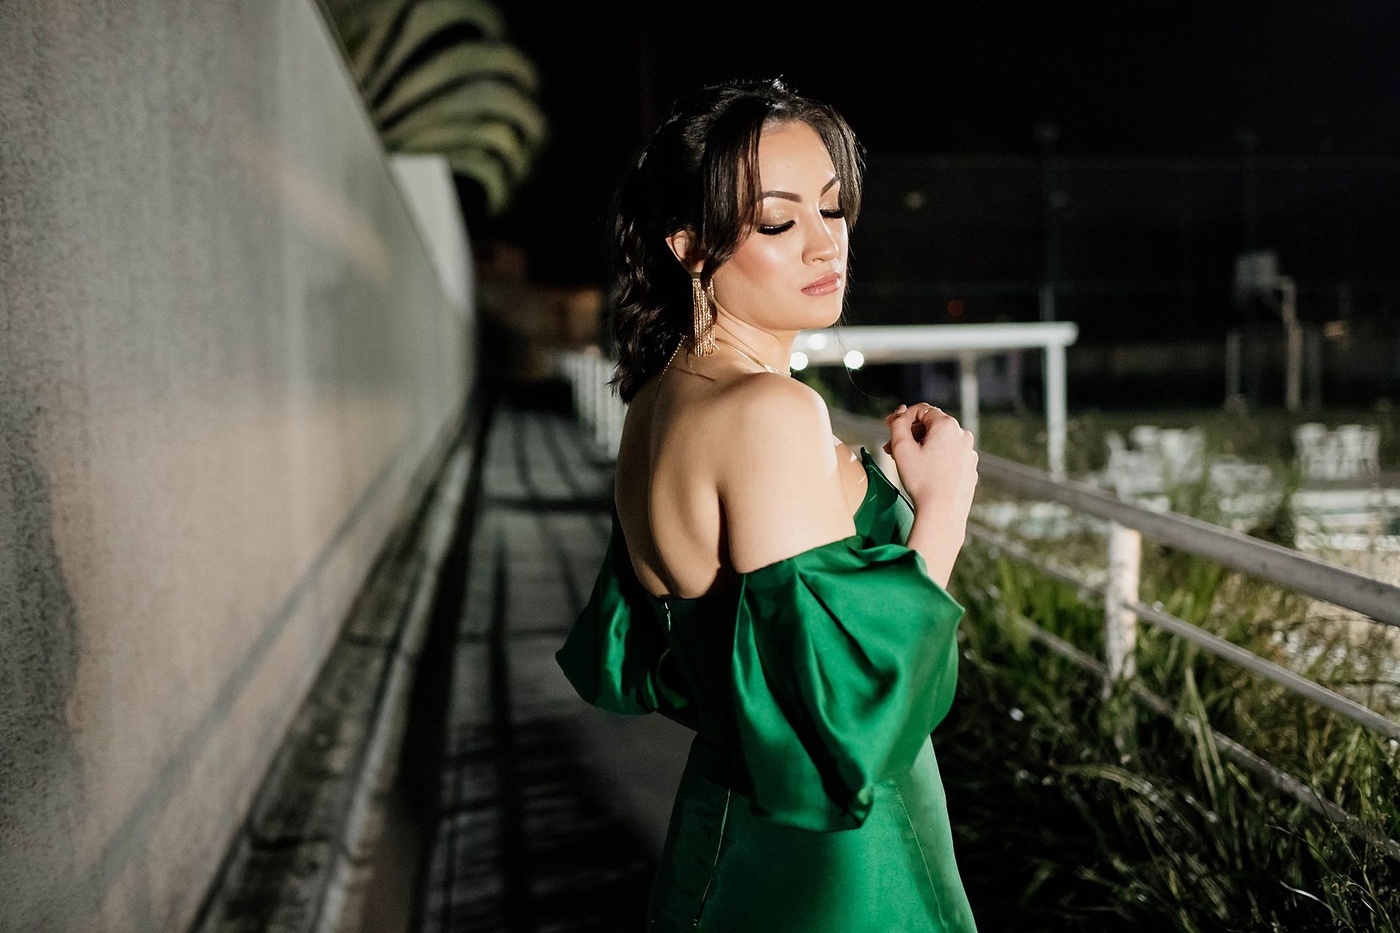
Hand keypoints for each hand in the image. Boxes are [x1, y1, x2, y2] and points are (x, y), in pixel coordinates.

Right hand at [882, 403, 978, 522]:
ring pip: (941, 442)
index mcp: (947, 425)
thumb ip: (898, 424)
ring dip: (922, 447)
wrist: (943, 511)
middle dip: (911, 434)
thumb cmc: (921, 480)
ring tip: (906, 462)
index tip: (889, 426)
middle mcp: (963, 435)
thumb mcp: (901, 448)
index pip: (922, 410)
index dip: (902, 417)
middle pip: (932, 426)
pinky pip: (950, 456)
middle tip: (891, 448)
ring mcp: (969, 453)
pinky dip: (936, 459)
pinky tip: (923, 473)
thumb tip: (900, 412)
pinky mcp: (970, 469)